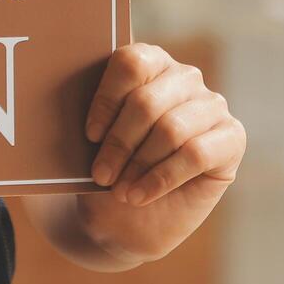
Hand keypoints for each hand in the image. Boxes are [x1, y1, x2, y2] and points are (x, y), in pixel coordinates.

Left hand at [78, 42, 244, 262]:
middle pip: (147, 101)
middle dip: (119, 144)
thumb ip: (88, 119)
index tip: (89, 136)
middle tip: (101, 175)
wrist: (125, 221)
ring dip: (139, 165)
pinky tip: (140, 195)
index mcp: (148, 63)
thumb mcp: (89, 146)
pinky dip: (162, 178)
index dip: (107, 100)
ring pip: (171, 129)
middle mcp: (183, 77)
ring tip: (121, 190)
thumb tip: (53, 96)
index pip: (131, 62)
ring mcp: (211, 105)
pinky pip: (196, 153)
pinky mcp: (231, 138)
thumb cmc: (106, 173)